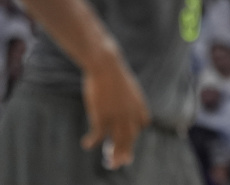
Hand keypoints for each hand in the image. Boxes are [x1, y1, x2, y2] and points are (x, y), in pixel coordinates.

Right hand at [80, 50, 150, 168]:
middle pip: (131, 138)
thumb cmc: (113, 73)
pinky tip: (86, 144)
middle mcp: (131, 115)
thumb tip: (122, 99)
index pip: (142, 124)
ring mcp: (118, 117)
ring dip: (115, 155)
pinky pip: (99, 136)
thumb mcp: (126, 85)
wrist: (105, 65)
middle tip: (122, 162)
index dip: (135, 130)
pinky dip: (92, 142)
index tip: (127, 135)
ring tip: (111, 164)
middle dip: (126, 151)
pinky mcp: (103, 117)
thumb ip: (127, 97)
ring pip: (118, 142)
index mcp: (139, 105)